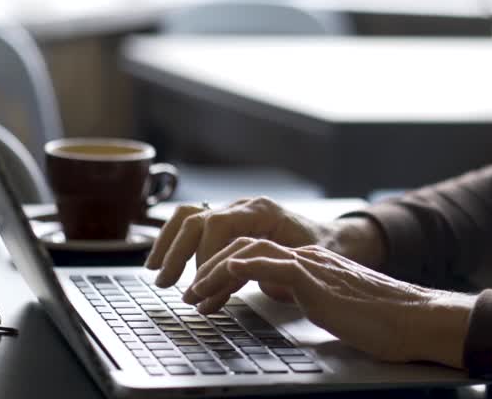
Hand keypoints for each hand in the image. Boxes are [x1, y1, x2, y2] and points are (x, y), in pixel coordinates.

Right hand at [145, 196, 331, 298]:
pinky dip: (174, 243)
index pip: (220, 224)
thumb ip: (268, 270)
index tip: (202, 283)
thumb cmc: (322, 252)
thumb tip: (235, 282)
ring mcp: (234, 213)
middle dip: (178, 253)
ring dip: (169, 245)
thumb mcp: (302, 263)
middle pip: (198, 219)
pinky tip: (162, 264)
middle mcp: (244, 207)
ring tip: (156, 273)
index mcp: (263, 211)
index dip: (206, 254)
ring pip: (189, 218)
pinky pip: (193, 226)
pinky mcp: (229, 225)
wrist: (335, 240)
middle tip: (167, 283)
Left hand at [183, 237, 474, 366]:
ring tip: (195, 295)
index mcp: (313, 264)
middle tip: (190, 294)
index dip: (224, 269)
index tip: (205, 293)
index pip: (257, 253)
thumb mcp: (337, 308)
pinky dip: (235, 271)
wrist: (411, 318)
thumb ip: (315, 301)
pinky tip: (220, 281)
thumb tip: (300, 308)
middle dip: (209, 267)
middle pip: (244, 245)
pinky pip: (265, 265)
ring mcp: (310, 265)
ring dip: (212, 272)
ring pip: (246, 252)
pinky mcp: (312, 279)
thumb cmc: (382, 321)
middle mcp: (308, 258)